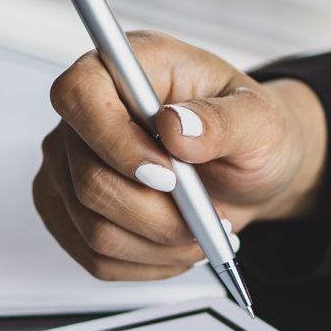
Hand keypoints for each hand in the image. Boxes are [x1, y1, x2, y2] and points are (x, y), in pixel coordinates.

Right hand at [33, 33, 328, 280]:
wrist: (248, 173)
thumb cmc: (249, 133)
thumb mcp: (260, 120)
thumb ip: (223, 120)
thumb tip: (177, 126)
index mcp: (129, 67)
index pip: (78, 94)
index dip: (114, 141)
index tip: (168, 175)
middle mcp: (88, 115)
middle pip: (86, 178)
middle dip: (155, 213)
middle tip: (207, 218)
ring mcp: (70, 165)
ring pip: (91, 226)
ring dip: (156, 243)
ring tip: (200, 233)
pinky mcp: (71, 211)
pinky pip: (94, 256)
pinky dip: (145, 263)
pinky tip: (176, 247)